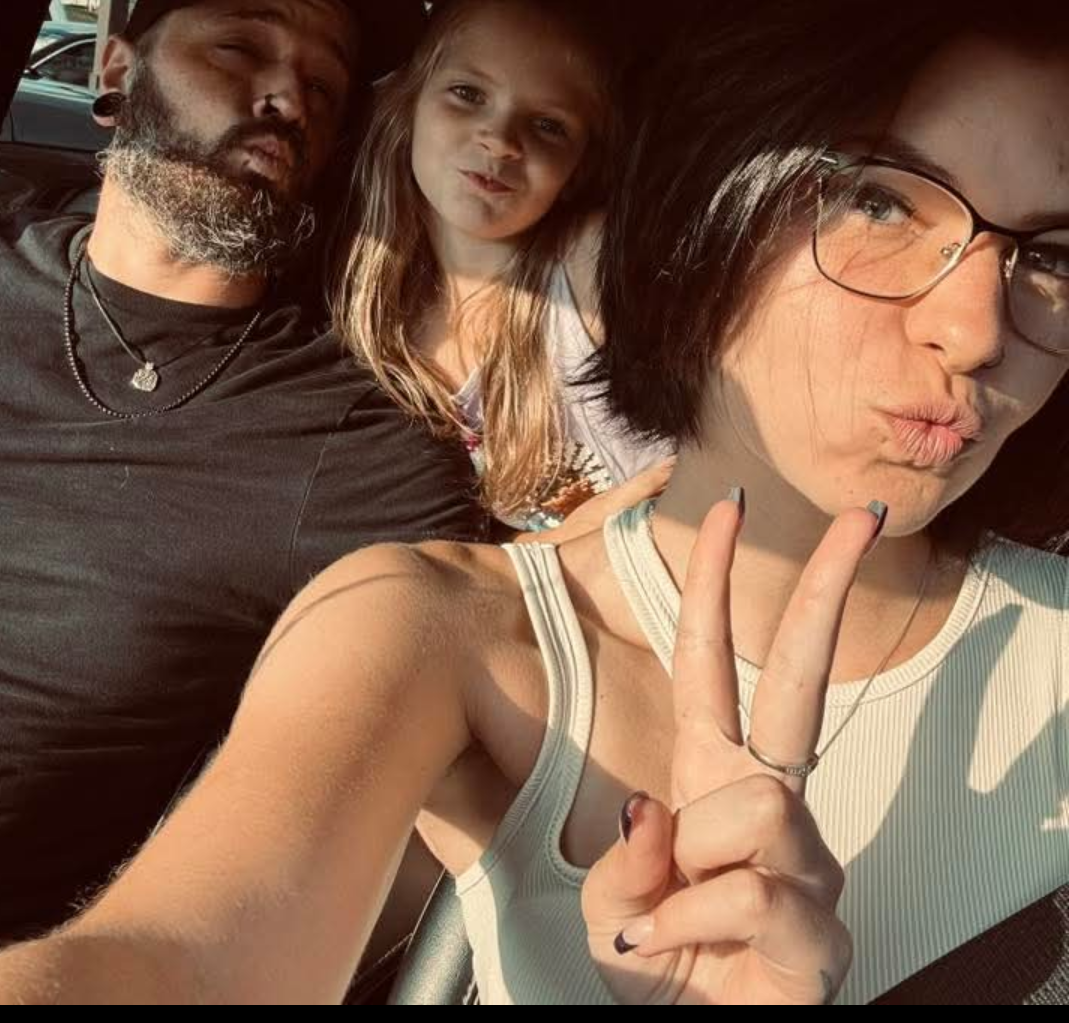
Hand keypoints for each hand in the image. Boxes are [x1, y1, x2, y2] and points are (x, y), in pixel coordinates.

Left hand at [583, 493, 882, 1003]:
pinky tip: (677, 952)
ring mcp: (807, 864)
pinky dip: (689, 927)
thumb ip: (629, 858)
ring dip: (692, 871)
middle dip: (829, 590)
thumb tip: (658, 813)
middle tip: (863, 515)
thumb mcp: (614, 903)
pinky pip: (748, 894)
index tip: (734, 510)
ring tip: (674, 921)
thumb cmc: (661, 967)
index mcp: (713, 776)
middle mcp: (770, 803)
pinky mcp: (821, 931)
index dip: (720, 584)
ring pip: (756, 809)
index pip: (716, 663)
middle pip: (807, 681)